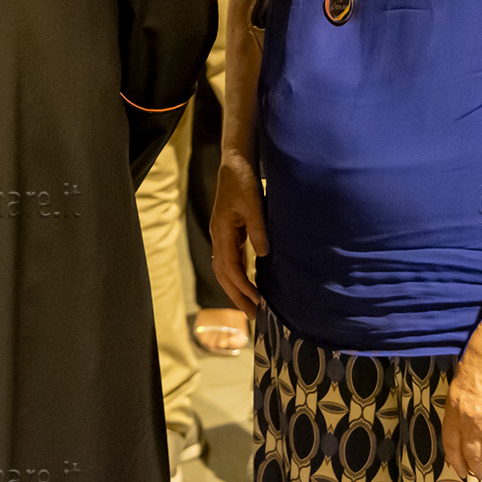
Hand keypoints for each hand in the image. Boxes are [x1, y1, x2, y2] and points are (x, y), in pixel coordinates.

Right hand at [208, 158, 268, 317]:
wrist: (234, 164)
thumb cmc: (243, 181)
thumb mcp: (253, 203)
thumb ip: (257, 228)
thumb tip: (263, 254)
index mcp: (222, 232)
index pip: (230, 268)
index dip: (243, 287)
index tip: (257, 302)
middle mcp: (218, 237)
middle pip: (224, 274)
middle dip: (237, 297)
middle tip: (253, 317)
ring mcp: (221, 236)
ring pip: (224, 270)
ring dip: (235, 290)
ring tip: (249, 307)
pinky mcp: (228, 233)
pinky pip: (229, 261)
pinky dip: (236, 277)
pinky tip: (246, 284)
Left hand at [442, 328, 481, 481]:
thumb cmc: (481, 356)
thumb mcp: (460, 381)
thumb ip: (461, 403)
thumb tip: (465, 420)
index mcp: (455, 408)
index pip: (451, 442)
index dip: (456, 460)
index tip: (460, 470)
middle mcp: (472, 420)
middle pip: (473, 454)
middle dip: (479, 470)